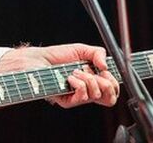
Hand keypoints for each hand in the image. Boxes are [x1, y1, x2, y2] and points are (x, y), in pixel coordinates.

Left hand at [0, 43, 118, 107]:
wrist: (37, 60)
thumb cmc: (57, 56)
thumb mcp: (81, 50)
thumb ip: (98, 53)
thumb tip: (106, 66)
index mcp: (93, 81)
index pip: (113, 91)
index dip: (114, 82)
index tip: (105, 70)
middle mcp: (87, 91)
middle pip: (110, 99)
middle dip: (107, 82)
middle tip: (95, 73)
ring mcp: (78, 98)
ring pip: (97, 95)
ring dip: (89, 79)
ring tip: (75, 71)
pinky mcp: (68, 101)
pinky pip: (83, 96)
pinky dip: (79, 83)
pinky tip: (70, 77)